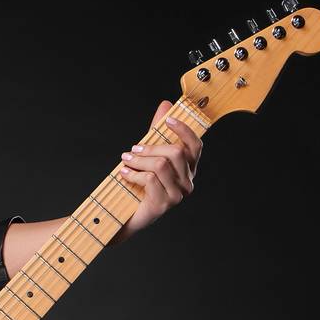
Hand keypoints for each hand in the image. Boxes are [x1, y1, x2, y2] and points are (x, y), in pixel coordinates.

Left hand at [113, 99, 201, 242]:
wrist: (126, 215)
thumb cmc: (140, 182)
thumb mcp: (149, 154)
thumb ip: (157, 132)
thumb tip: (165, 104)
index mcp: (188, 169)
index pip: (195, 146)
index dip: (184, 130)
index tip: (167, 120)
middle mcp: (188, 182)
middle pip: (175, 153)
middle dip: (150, 147)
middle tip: (132, 149)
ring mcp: (178, 195)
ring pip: (161, 165)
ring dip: (138, 160)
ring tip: (126, 161)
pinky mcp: (164, 204)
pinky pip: (150, 179)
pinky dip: (132, 174)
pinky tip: (124, 173)